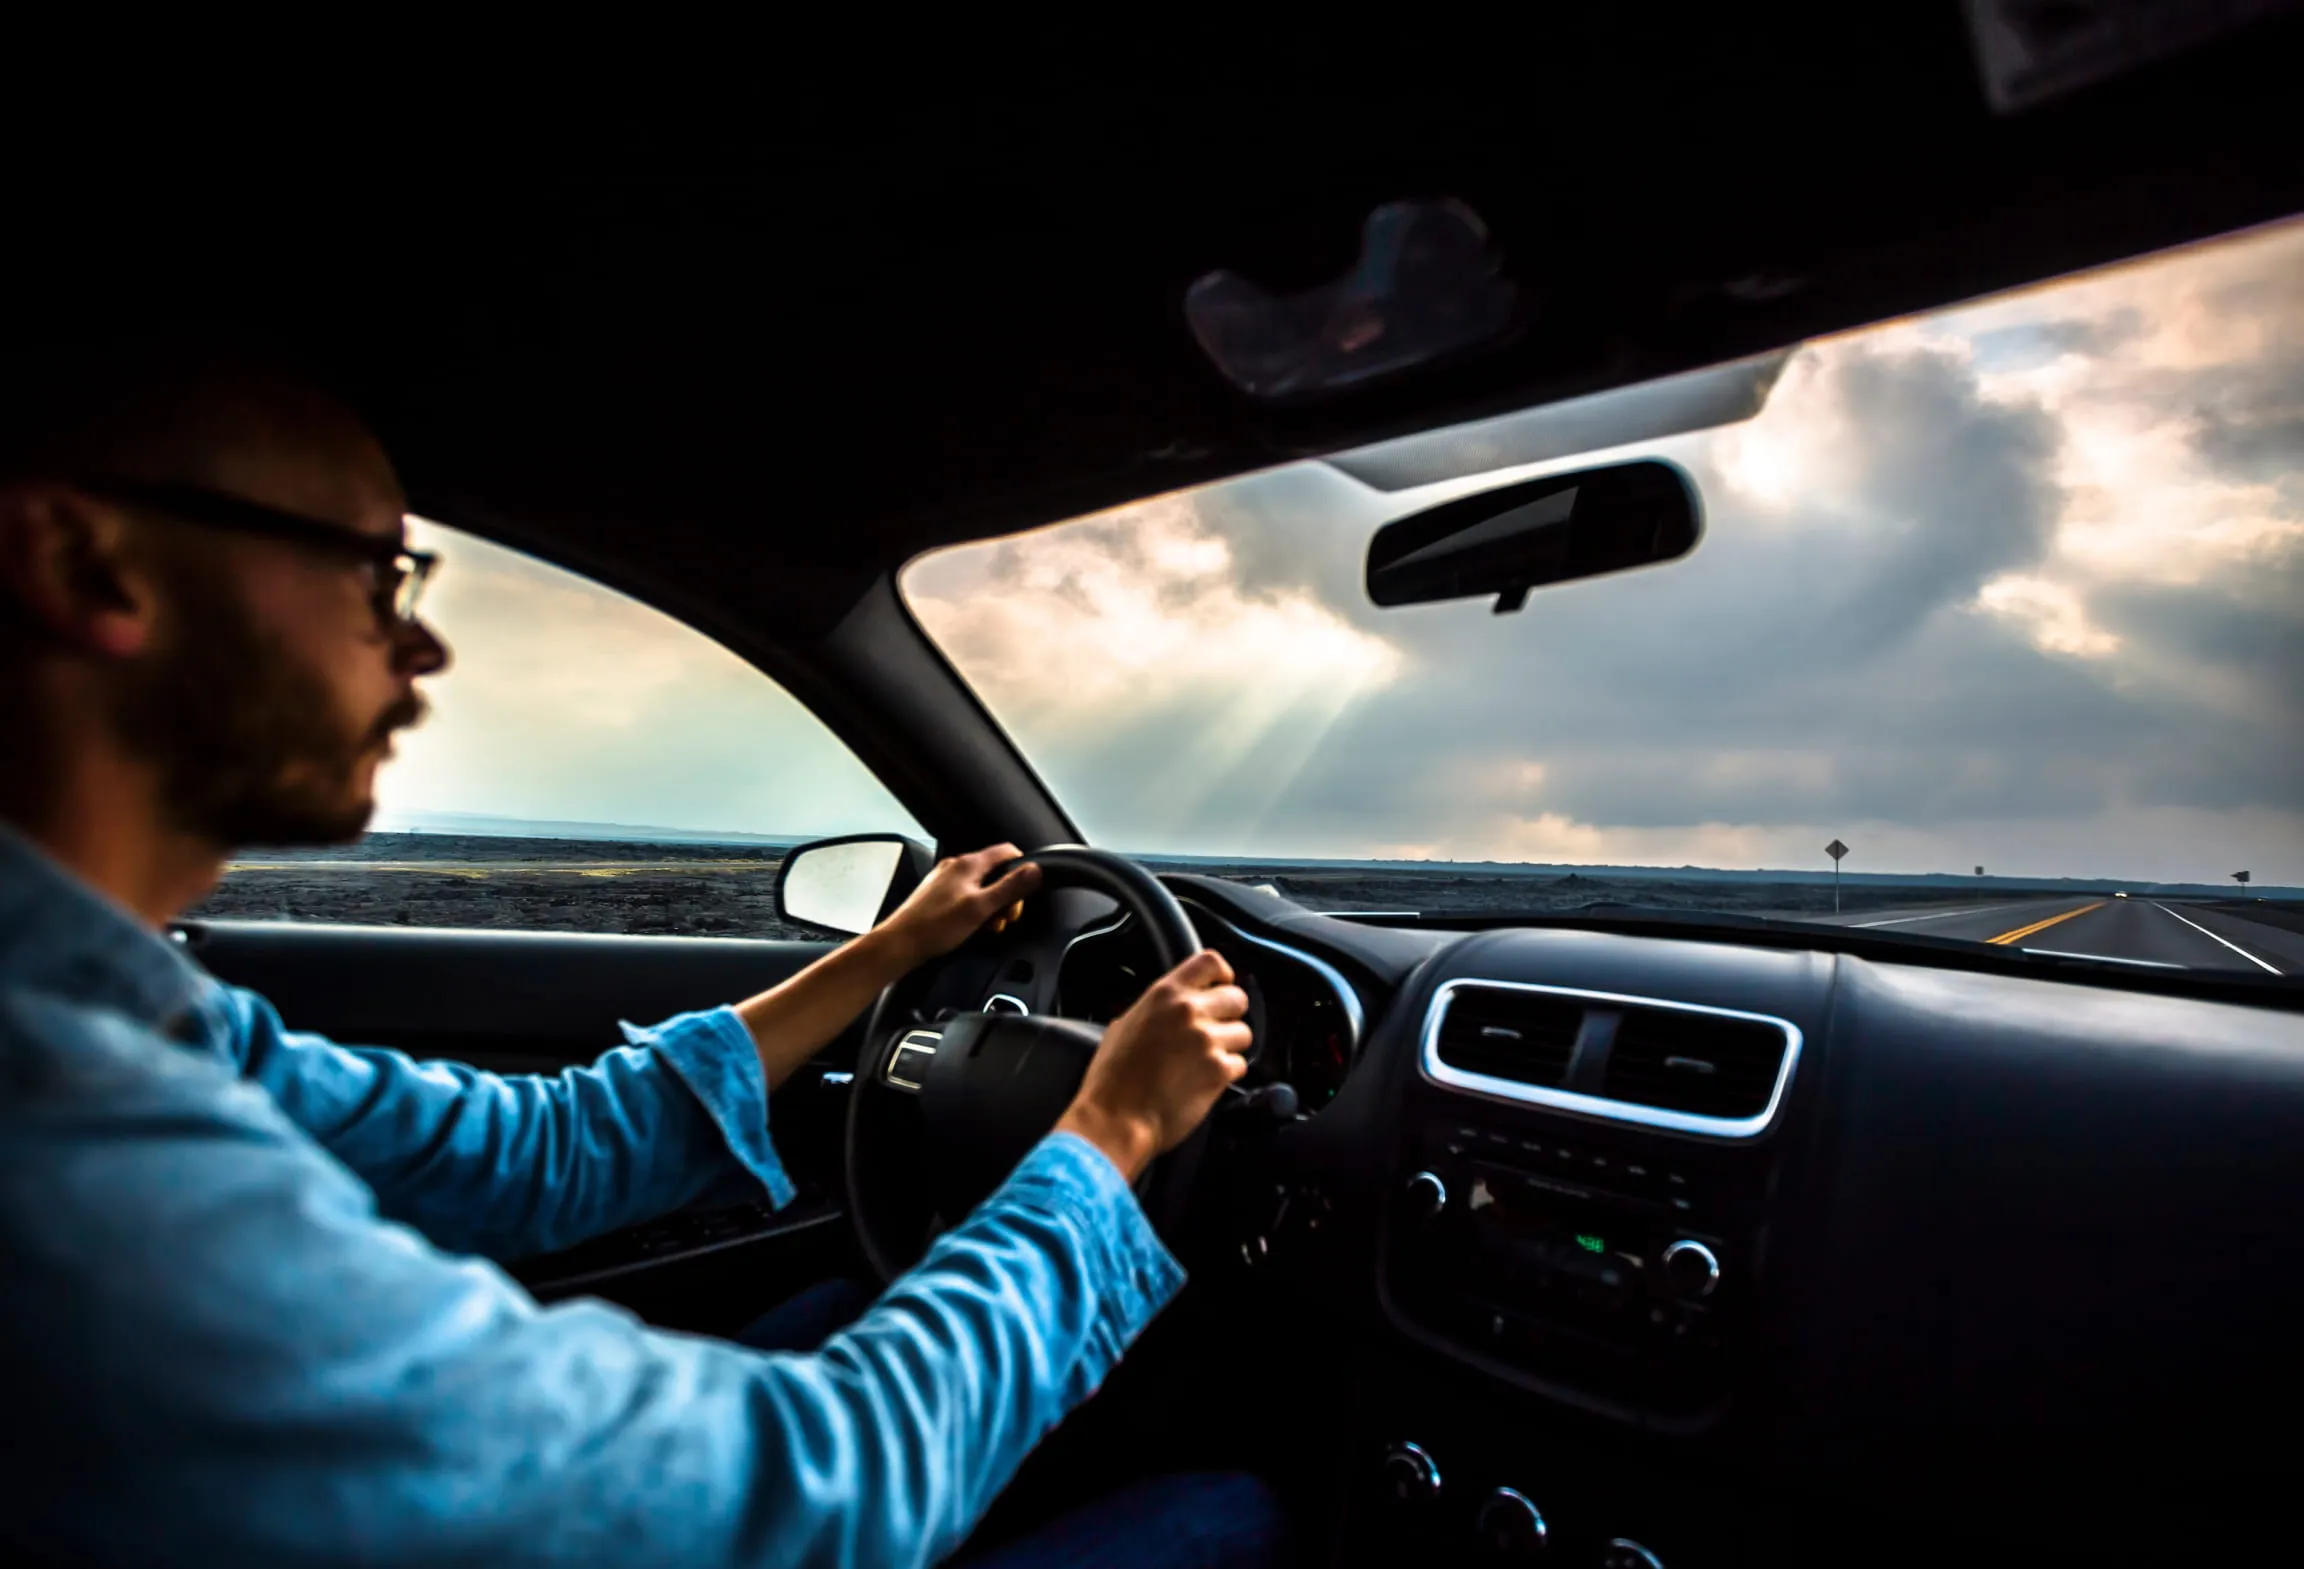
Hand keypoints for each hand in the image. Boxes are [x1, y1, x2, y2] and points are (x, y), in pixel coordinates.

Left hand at [874, 843, 1042, 968]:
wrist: (901, 943)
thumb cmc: (935, 926)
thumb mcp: (981, 907)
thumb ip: (1010, 888)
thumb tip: (1035, 870)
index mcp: (968, 864)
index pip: (1007, 852)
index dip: (1023, 869)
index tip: (1027, 890)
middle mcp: (956, 867)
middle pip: (996, 872)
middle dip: (1007, 894)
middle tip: (1006, 916)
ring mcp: (946, 881)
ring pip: (982, 887)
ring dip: (992, 905)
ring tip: (989, 925)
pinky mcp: (939, 895)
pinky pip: (967, 896)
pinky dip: (976, 909)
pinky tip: (973, 926)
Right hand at [1054, 949, 1252, 1182]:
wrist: (1115, 1119)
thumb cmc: (1112, 1079)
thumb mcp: (1124, 1025)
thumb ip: (1155, 1009)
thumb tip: (1170, 1008)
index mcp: (1165, 994)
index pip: (1210, 962)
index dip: (1223, 975)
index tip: (1222, 986)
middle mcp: (1190, 1011)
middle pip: (1237, 997)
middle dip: (1231, 1015)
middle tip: (1216, 1031)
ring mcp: (1207, 1041)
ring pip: (1245, 1034)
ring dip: (1231, 1047)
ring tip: (1206, 1061)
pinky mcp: (1219, 1071)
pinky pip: (1241, 1065)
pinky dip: (1228, 1074)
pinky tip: (1205, 1081)